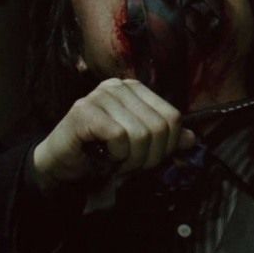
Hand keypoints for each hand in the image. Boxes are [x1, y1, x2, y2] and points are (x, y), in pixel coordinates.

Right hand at [32, 78, 196, 191]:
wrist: (61, 165)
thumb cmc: (100, 154)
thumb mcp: (139, 147)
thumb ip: (164, 140)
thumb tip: (191, 138)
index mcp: (135, 89)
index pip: (172, 116)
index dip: (166, 147)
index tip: (147, 160)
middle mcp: (118, 86)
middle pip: (159, 127)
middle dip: (148, 157)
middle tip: (130, 166)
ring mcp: (99, 96)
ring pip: (140, 134)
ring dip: (131, 160)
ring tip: (116, 162)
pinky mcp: (84, 111)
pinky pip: (119, 137)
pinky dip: (115, 156)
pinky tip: (103, 157)